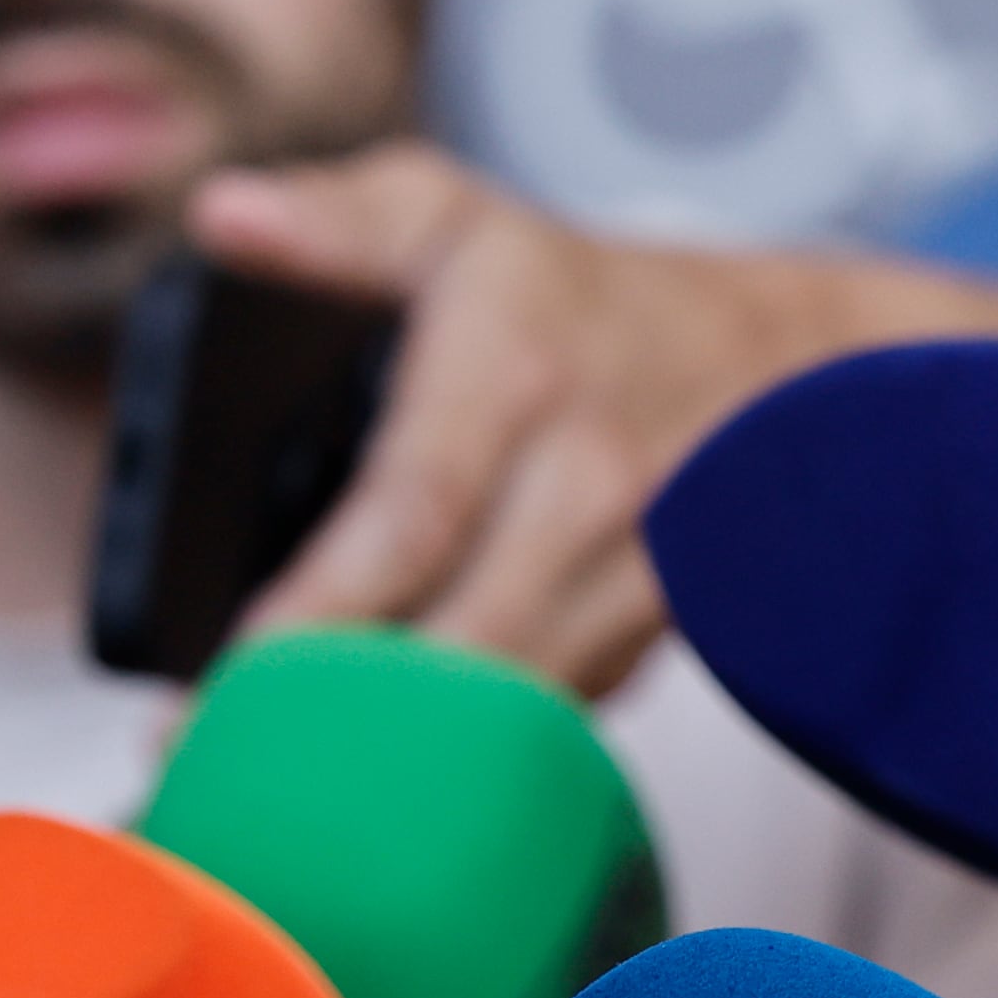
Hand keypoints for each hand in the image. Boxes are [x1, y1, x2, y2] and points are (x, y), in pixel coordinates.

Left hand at [190, 145, 864, 698]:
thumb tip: (219, 212)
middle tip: (225, 762)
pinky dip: (480, 747)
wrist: (778, 352)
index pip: (408, 515)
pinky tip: (398, 763)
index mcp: (514, 373)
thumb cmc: (574, 293)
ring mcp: (642, 569)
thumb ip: (330, 220)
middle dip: (343, 716)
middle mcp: (590, 481)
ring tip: (294, 785)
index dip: (317, 611)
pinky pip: (558, 713)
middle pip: (461, 641)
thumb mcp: (450, 218)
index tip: (228, 674)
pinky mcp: (658, 637)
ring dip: (408, 756)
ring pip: (515, 702)